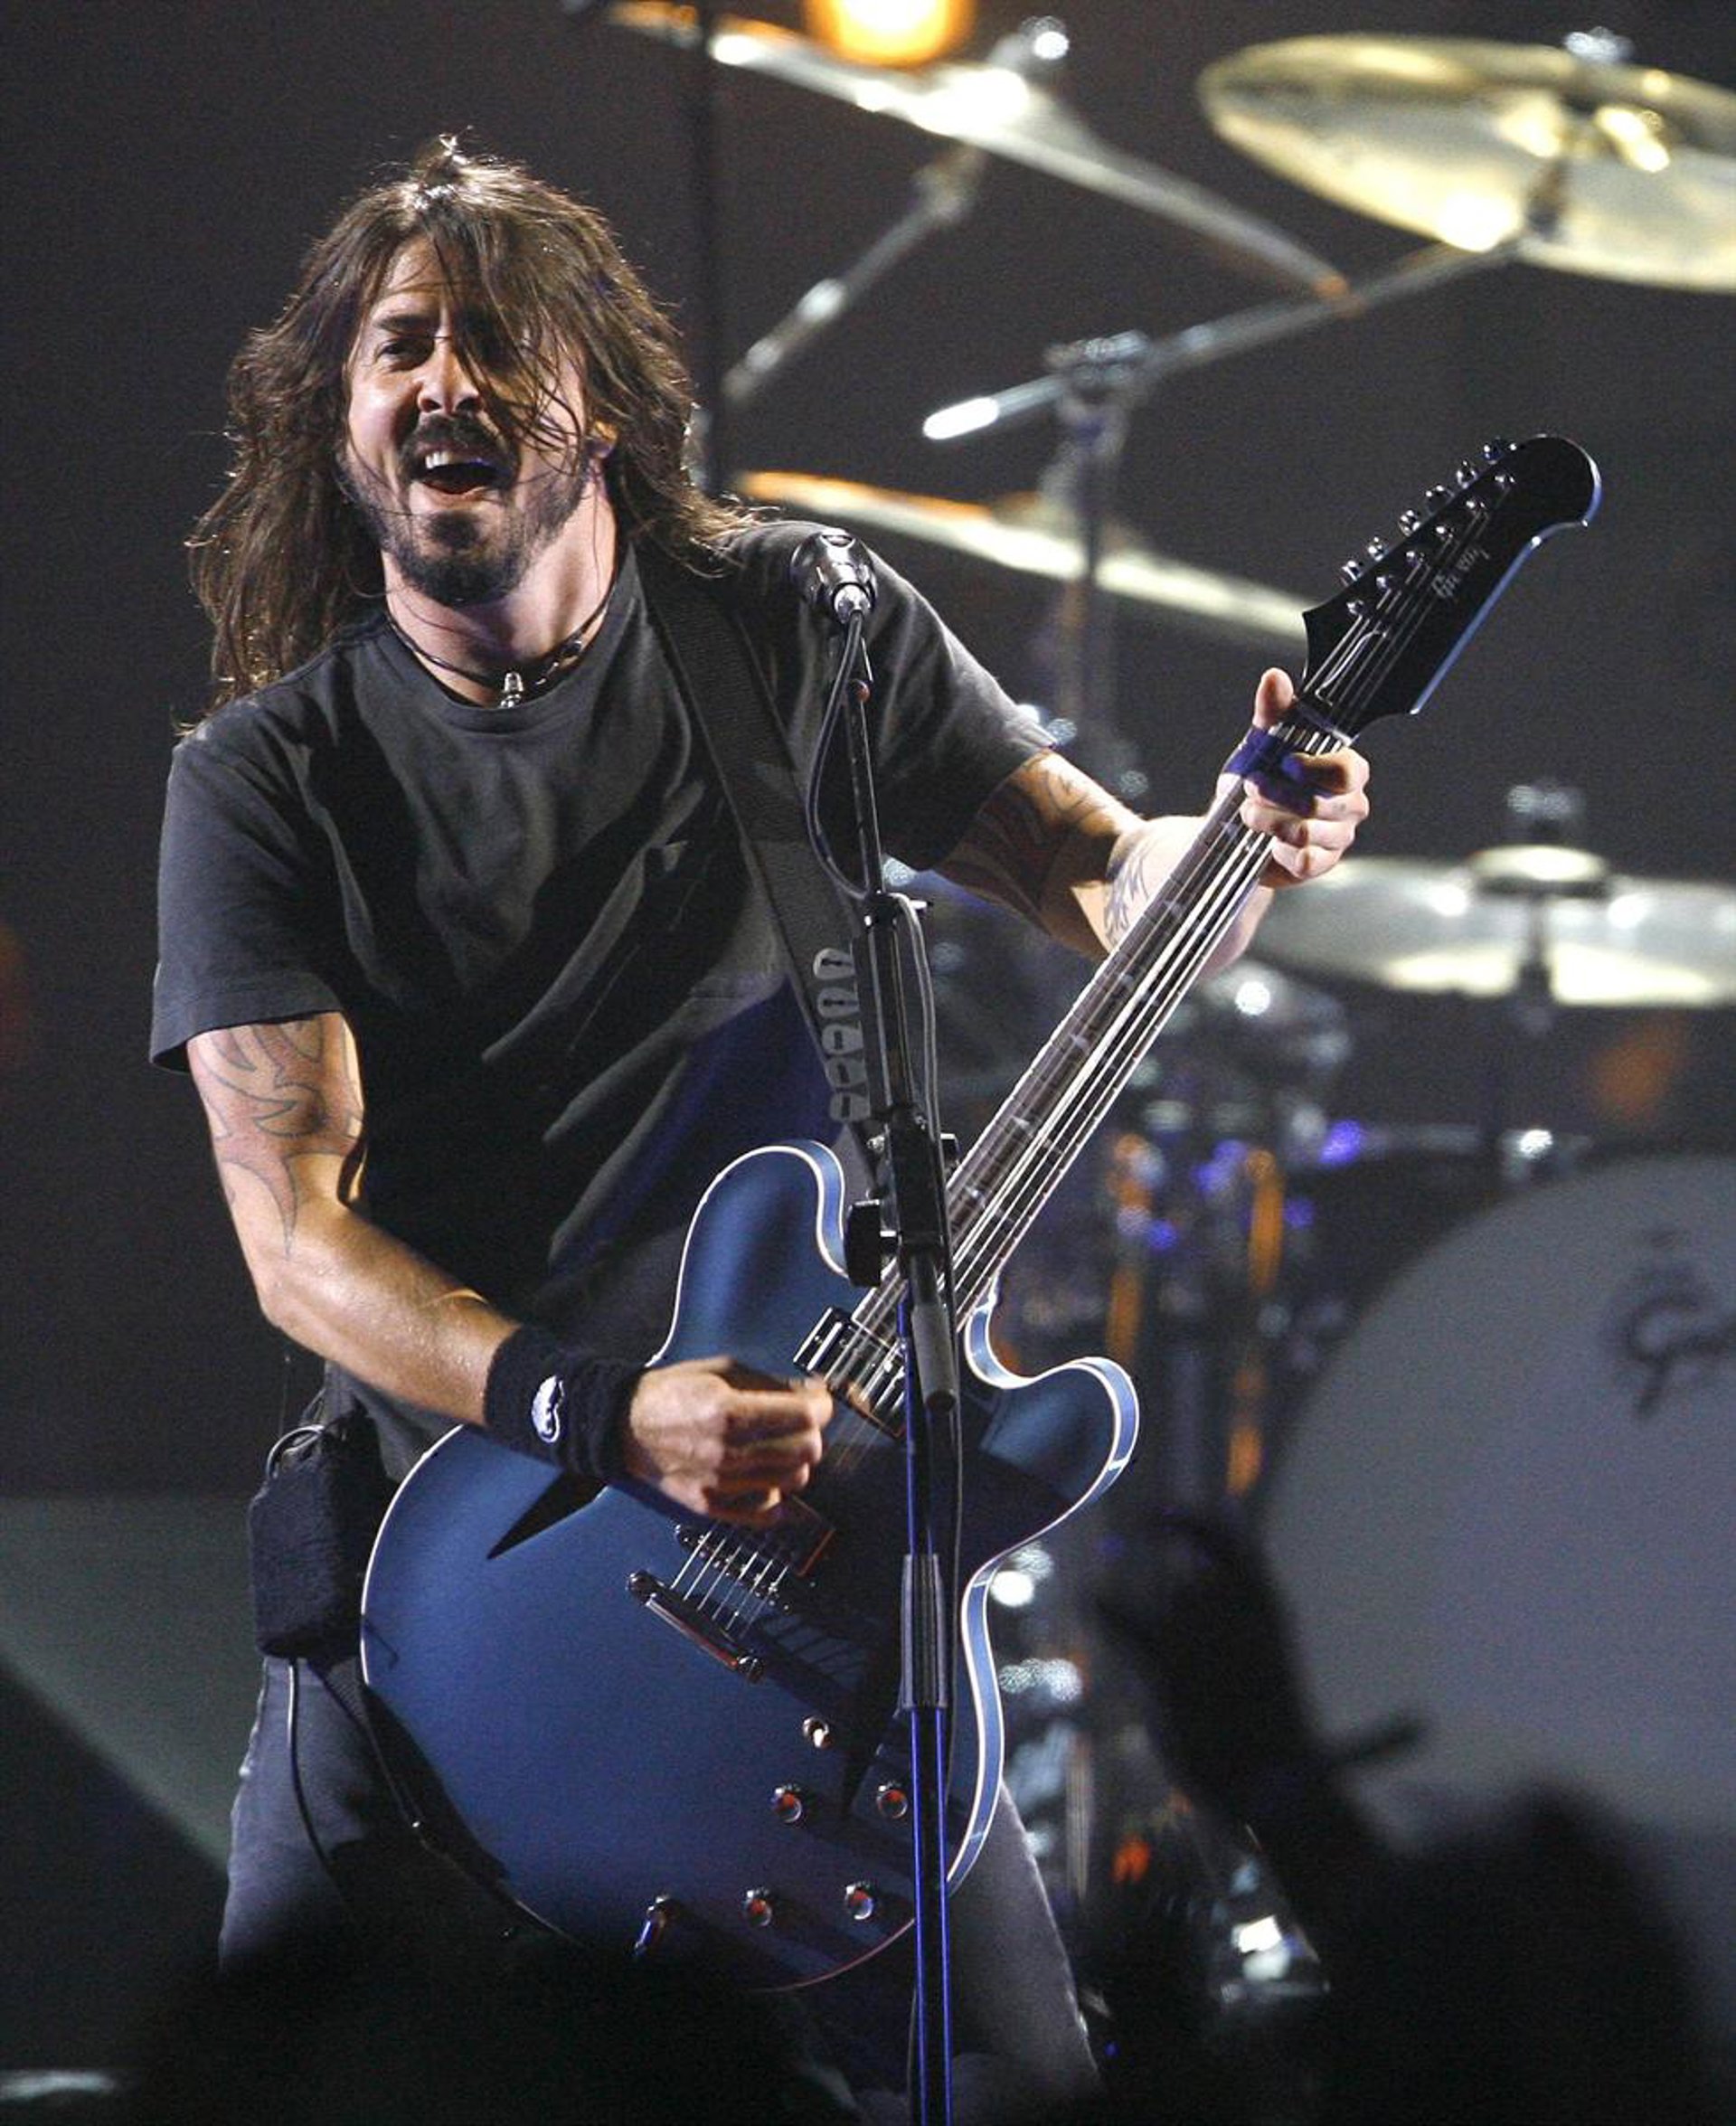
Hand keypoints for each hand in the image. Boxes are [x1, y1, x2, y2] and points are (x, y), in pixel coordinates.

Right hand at [620, 1355, 831, 1524]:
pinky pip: (767, 1513)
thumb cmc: (672, 1392)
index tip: (819, 1401)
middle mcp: (727, 1451)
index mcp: (729, 1411)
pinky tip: (772, 1478)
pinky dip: (779, 1497)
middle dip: (812, 1432)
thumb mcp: (722, 1369)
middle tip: (802, 1423)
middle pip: (806, 1451)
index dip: (821, 1406)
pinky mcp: (712, 1506)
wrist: (626, 1426)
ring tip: (783, 1448)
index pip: (804, 1416)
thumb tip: (812, 1392)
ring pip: (793, 1482)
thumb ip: (770, 1382)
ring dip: (797, 1462)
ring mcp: (720, 1484)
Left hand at [1228, 668, 1369, 888]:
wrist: (1235, 827)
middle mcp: (1350, 805)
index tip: (1285, 763)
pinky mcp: (1320, 865)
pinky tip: (1266, 843)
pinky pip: (1304, 861)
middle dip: (1277, 794)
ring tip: (1248, 814)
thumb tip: (1275, 677)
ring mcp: (1338, 838)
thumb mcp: (1260, 744)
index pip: (1348, 771)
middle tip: (1251, 787)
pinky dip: (1278, 851)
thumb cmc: (1257, 779)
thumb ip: (1272, 713)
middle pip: (1320, 803)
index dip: (1315, 769)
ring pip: (1306, 832)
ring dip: (1268, 821)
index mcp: (1345, 770)